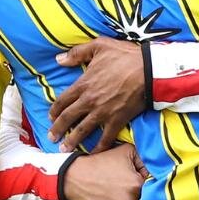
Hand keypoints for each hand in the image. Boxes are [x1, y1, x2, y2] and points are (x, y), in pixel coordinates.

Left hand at [49, 37, 145, 151]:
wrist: (148, 70)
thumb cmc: (125, 56)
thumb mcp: (99, 46)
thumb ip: (77, 53)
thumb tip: (59, 59)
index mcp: (83, 84)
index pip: (62, 100)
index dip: (54, 110)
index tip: (50, 117)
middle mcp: (89, 101)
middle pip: (68, 118)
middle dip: (57, 129)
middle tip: (51, 137)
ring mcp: (103, 112)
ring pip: (82, 130)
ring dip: (72, 141)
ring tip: (64, 149)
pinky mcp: (117, 120)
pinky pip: (105, 138)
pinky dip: (99, 147)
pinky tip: (93, 153)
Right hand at [63, 144, 149, 199]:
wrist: (74, 176)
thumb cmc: (101, 163)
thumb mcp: (126, 152)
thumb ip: (146, 158)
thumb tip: (160, 166)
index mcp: (137, 185)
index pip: (152, 190)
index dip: (146, 187)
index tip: (139, 184)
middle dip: (137, 199)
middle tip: (125, 192)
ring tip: (116, 199)